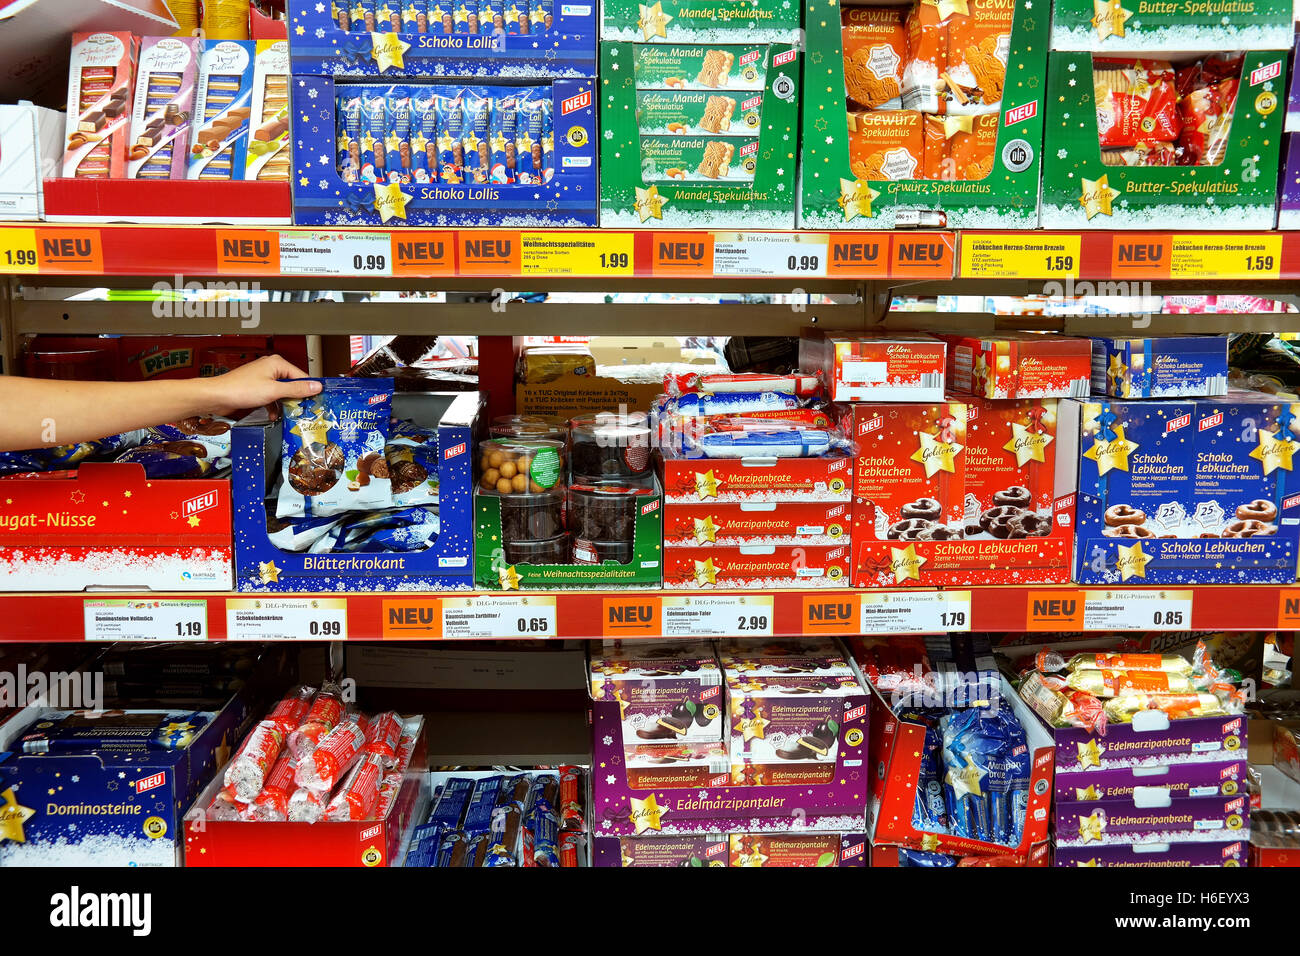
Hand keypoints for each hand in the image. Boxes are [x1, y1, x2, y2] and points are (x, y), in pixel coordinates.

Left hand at [201, 355, 321, 416]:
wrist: (217, 397)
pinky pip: (272, 397)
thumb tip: (315, 386)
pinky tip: (273, 414)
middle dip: (296, 398)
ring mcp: (263, 378)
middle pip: (292, 385)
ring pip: (282, 392)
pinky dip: (274, 406)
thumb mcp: (274, 391)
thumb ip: (296, 389)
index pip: (302, 376)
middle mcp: (271, 368)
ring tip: (287, 414)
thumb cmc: (239, 389)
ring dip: (284, 404)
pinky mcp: (257, 388)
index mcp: (277, 363)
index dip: (309, 389)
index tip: (317, 400)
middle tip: (303, 410)